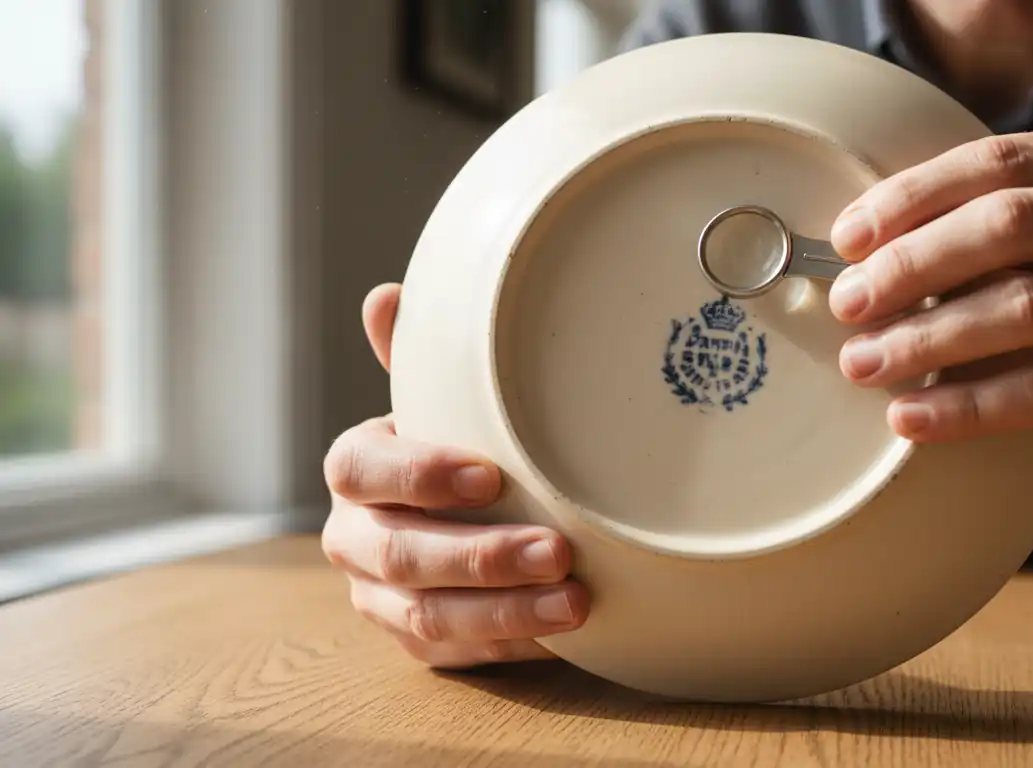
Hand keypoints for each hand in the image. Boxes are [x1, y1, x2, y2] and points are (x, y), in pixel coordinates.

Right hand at [321, 284, 588, 667]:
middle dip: (481, 557)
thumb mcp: (441, 401)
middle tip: (558, 552)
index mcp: (355, 471)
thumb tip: (386, 297)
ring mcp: (381, 600)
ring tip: (578, 603)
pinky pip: (459, 654)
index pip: (360, 470)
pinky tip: (567, 633)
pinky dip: (512, 644)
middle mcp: (355, 539)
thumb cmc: (455, 445)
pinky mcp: (418, 645)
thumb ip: (418, 359)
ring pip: (429, 618)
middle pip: (400, 555)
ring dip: (507, 612)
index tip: (491, 476)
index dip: (420, 474)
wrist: (456, 511)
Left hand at [827, 129, 1032, 505]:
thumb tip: (862, 255)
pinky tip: (911, 418)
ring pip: (1023, 308)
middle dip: (910, 266)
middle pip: (1007, 225)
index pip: (999, 161)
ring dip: (925, 340)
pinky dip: (967, 406)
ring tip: (862, 364)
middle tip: (847, 305)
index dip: (912, 197)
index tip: (846, 240)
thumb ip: (999, 228)